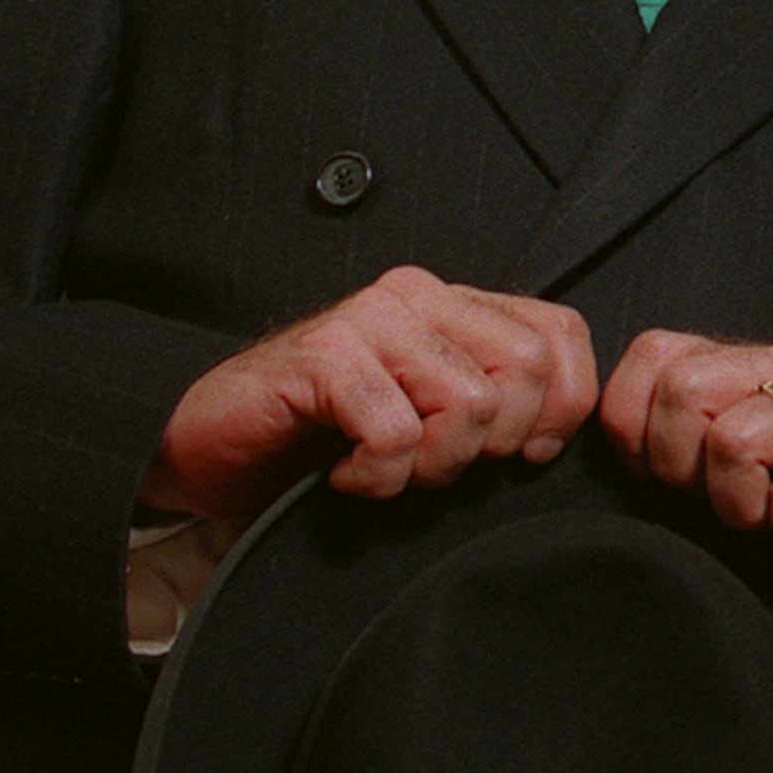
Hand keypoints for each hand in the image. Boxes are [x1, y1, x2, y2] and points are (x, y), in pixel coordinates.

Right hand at [152, 267, 595, 520]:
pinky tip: (344, 472)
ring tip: (385, 468)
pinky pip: (396, 432)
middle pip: (528, 368)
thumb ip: (494, 402)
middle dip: (495, 443)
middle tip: (434, 464)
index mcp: (456, 304)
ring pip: (470, 403)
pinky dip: (377, 475)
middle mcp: (419, 296)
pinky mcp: (324, 356)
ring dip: (432, 464)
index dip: (562, 409)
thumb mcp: (430, 415)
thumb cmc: (325, 436)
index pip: (561, 334)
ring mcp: (370, 319)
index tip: (520, 455)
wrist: (211, 442)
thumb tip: (553, 436)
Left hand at [596, 332, 772, 621]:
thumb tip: (614, 462)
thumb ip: (693, 451)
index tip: (659, 480)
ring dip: (740, 504)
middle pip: (683, 390)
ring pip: (735, 436)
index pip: (654, 356)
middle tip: (721, 505)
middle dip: (680, 468)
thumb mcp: (750, 475)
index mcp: (755, 364)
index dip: (633, 427)